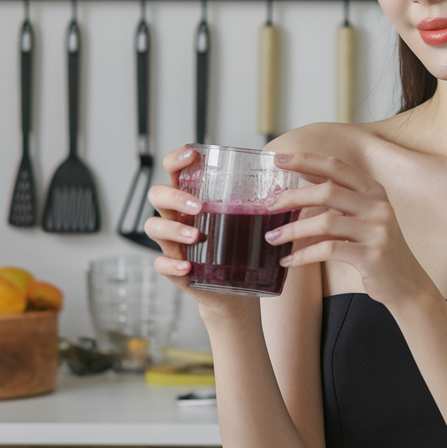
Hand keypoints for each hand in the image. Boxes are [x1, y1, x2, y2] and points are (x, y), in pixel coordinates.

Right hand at [144, 147, 253, 312]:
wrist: (236, 291)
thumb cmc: (242, 249)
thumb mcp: (251, 222)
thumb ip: (262, 202)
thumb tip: (292, 179)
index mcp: (193, 199)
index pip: (175, 172)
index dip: (176, 160)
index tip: (192, 155)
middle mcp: (177, 217)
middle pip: (157, 195)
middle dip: (174, 196)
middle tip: (199, 206)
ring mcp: (172, 243)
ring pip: (154, 227)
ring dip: (173, 229)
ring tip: (196, 237)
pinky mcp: (174, 269)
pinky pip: (160, 264)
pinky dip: (171, 264)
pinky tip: (187, 266)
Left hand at [266, 152, 432, 308]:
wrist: (406, 283)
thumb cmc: (375, 248)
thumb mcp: (363, 217)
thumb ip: (339, 199)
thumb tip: (300, 180)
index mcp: (374, 191)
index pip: (336, 167)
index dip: (306, 160)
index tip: (277, 158)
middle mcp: (379, 206)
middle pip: (328, 191)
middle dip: (293, 197)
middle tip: (269, 206)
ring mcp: (378, 231)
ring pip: (326, 222)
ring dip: (293, 230)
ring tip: (272, 238)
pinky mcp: (372, 256)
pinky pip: (329, 250)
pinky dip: (304, 255)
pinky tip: (288, 261)